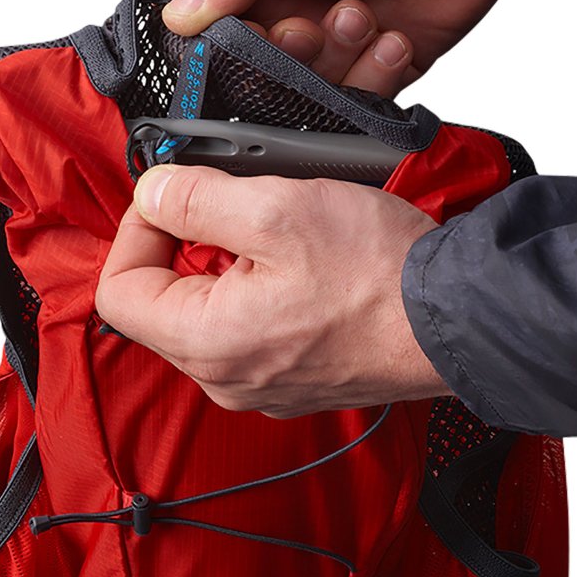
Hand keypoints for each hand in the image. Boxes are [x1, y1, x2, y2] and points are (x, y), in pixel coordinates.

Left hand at [96, 165, 448, 417]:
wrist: (457, 319)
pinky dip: (255, 289)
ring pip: (205, 313)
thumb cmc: (381, 274)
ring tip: (273, 234)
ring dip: (223, 263)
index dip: (135, 231)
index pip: (119, 291)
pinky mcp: (292, 379)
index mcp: (207, 344)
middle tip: (229, 206)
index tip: (169, 197)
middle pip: (161, 302)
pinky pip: (246, 330)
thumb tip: (152, 191)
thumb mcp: (276, 207)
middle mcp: (225, 378)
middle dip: (183, 244)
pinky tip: (298, 266)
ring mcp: (260, 385)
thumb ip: (196, 198)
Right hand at [164, 0, 565, 88]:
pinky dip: (372, 79)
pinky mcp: (377, 63)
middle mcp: (287, 1)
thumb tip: (181, 15)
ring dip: (332, 64)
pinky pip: (356, 99)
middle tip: (307, 30)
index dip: (205, 48)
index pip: (199, 18)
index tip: (227, 55)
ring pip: (302, 92)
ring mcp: (332, 36)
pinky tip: (392, 38)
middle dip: (278, 63)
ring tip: (362, 17)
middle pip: (248, 69)